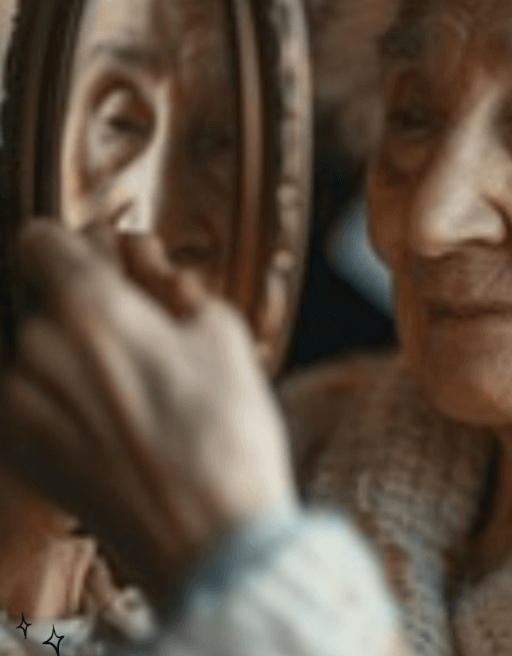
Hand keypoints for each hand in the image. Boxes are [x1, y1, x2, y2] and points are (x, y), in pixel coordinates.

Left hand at [0, 220, 296, 604]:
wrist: (208, 537)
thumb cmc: (224, 436)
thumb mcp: (221, 335)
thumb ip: (171, 281)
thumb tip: (141, 255)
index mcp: (91, 310)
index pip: (39, 241)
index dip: (74, 245)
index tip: (100, 261)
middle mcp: (40, 351)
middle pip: (46, 302)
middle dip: (90, 311)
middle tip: (149, 338)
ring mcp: (21, 406)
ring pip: (41, 355)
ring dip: (77, 359)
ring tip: (139, 394)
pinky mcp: (19, 452)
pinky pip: (33, 402)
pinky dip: (64, 403)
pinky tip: (118, 427)